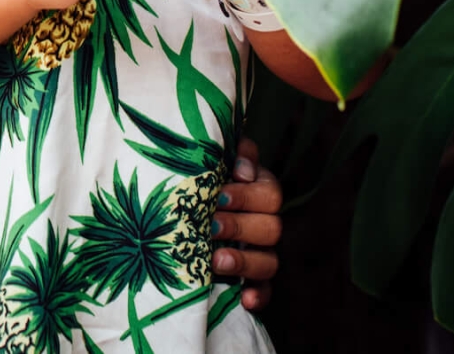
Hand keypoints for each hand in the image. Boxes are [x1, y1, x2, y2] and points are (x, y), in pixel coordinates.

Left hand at [212, 138, 281, 310]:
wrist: (182, 209)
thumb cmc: (198, 179)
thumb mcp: (211, 160)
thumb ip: (229, 153)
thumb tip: (241, 166)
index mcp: (260, 192)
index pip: (270, 193)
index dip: (246, 195)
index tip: (219, 195)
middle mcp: (265, 223)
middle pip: (272, 227)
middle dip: (240, 227)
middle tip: (211, 226)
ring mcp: (261, 254)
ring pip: (269, 261)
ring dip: (244, 261)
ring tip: (216, 260)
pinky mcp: (253, 281)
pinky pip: (265, 291)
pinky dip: (258, 296)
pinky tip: (245, 300)